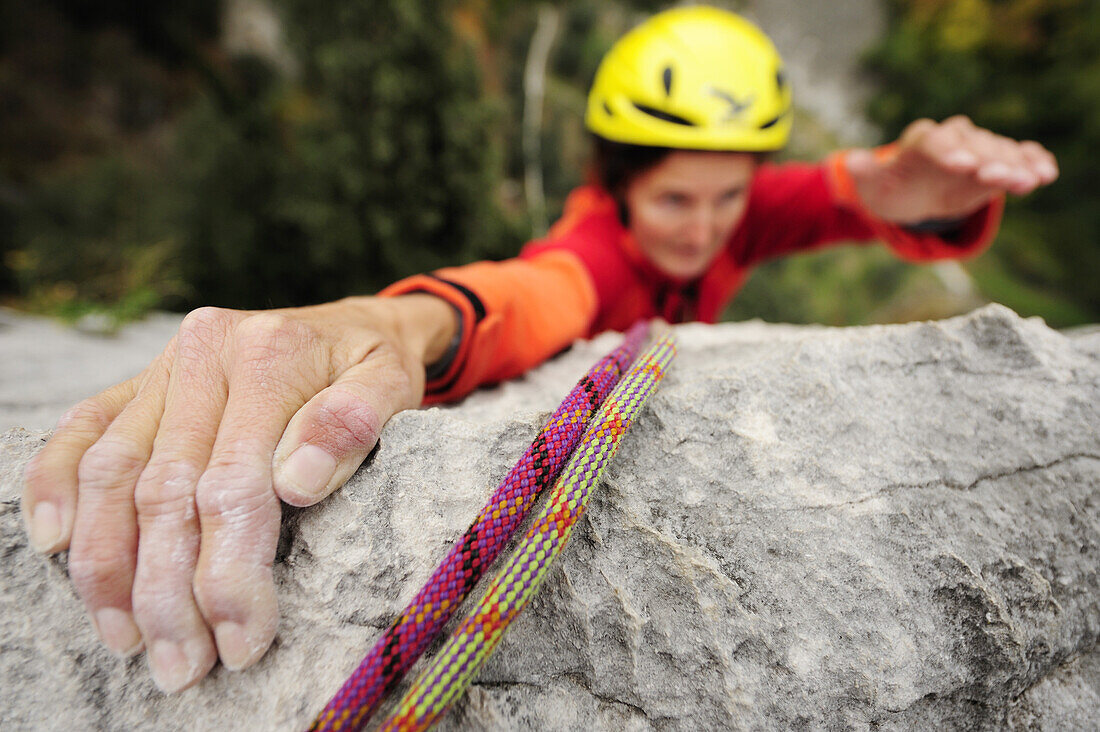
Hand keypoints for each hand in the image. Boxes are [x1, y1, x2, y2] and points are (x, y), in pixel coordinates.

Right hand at [21, 295, 454, 691]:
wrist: (352, 324)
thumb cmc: (374, 366)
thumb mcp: (392, 383)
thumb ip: (355, 421)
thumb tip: (295, 484)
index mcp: (267, 354)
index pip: (234, 484)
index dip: (232, 571)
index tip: (243, 639)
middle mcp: (203, 353)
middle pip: (165, 490)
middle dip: (169, 592)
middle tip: (184, 664)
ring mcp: (163, 367)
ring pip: (111, 473)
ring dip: (110, 566)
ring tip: (129, 637)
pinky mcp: (137, 382)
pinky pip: (81, 433)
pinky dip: (56, 488)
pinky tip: (58, 545)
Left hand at [845, 115, 1058, 224]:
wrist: (912, 194)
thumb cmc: (890, 188)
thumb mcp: (872, 185)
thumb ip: (864, 173)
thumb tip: (853, 162)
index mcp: (922, 140)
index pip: (935, 141)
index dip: (947, 151)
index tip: (959, 164)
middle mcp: (954, 138)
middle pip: (973, 145)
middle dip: (985, 160)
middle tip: (996, 176)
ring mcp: (979, 148)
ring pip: (1000, 152)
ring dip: (1015, 165)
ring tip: (1029, 180)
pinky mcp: (997, 162)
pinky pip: (1020, 157)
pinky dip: (1033, 163)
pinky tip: (1046, 174)